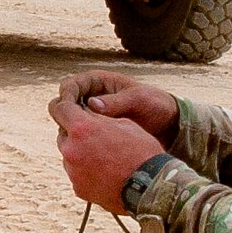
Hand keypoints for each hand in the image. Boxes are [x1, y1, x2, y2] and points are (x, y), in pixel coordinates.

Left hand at [48, 95, 164, 211]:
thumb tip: (88, 114)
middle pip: (63, 135)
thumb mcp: (124, 123)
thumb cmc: (142, 151)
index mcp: (82, 128)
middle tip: (94, 137)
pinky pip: (76, 175)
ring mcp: (72, 171)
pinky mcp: (78, 188)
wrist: (151, 187)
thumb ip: (100, 118)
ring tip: (103, 158)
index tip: (68, 108)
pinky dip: (86, 172)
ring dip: (80, 154)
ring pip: (69, 156)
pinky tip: (105, 173)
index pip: (60, 109)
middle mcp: (71, 149)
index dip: (64, 106)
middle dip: (75, 134)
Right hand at [55, 69, 178, 144]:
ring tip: (81, 142)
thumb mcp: (138, 99)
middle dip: (65, 116)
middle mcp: (90, 97)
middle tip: (71, 130)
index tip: (69, 111)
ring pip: (70, 122)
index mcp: (97, 82)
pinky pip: (81, 135)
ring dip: (72, 131)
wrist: (167, 122)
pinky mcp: (96, 131)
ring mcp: (91, 115)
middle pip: (64, 105)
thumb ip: (116, 102)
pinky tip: (87, 150)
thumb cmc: (154, 104)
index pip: (70, 85)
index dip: (66, 97)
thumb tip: (92, 104)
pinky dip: (81, 141)